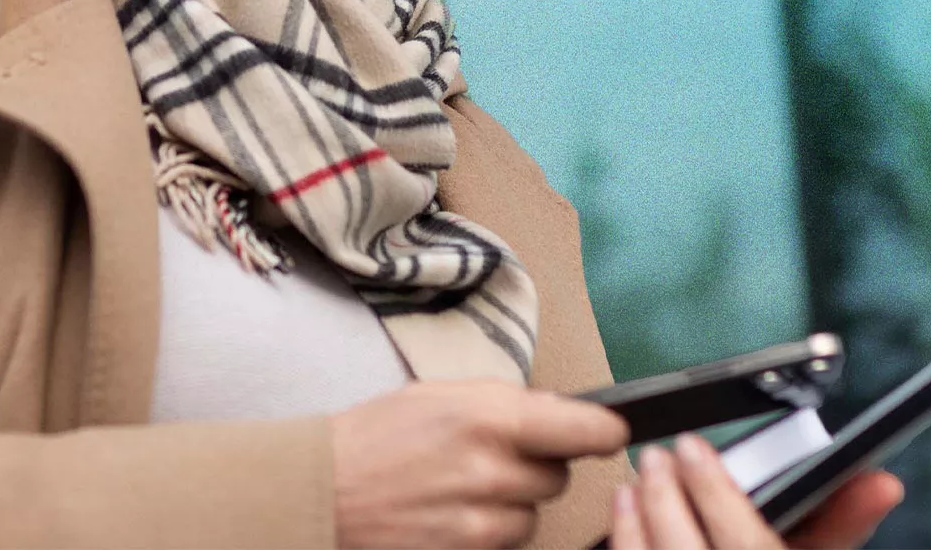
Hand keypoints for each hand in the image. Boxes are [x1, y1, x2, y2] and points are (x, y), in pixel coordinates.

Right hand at [330, 381, 628, 547]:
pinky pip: (508, 543)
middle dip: (535, 466)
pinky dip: (490, 531)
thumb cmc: (375, 435)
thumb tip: (563, 411)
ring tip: (462, 487)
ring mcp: (482, 520)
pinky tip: (452, 513)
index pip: (587, 430)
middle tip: (492, 456)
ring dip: (512, 503)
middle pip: (559, 476)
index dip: (603, 431)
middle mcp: (492, 470)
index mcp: (489, 416)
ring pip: (534, 515)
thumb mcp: (439, 394)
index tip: (609, 432)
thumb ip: (505, 402)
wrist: (322, 489)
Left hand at [608, 434, 904, 549]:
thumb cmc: (768, 549)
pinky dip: (626, 538)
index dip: (718, 496)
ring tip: (640, 478)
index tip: (694, 448)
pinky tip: (625, 511)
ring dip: (639, 517)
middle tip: (659, 455)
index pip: (750, 548)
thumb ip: (842, 524)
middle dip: (666, 498)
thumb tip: (881, 482)